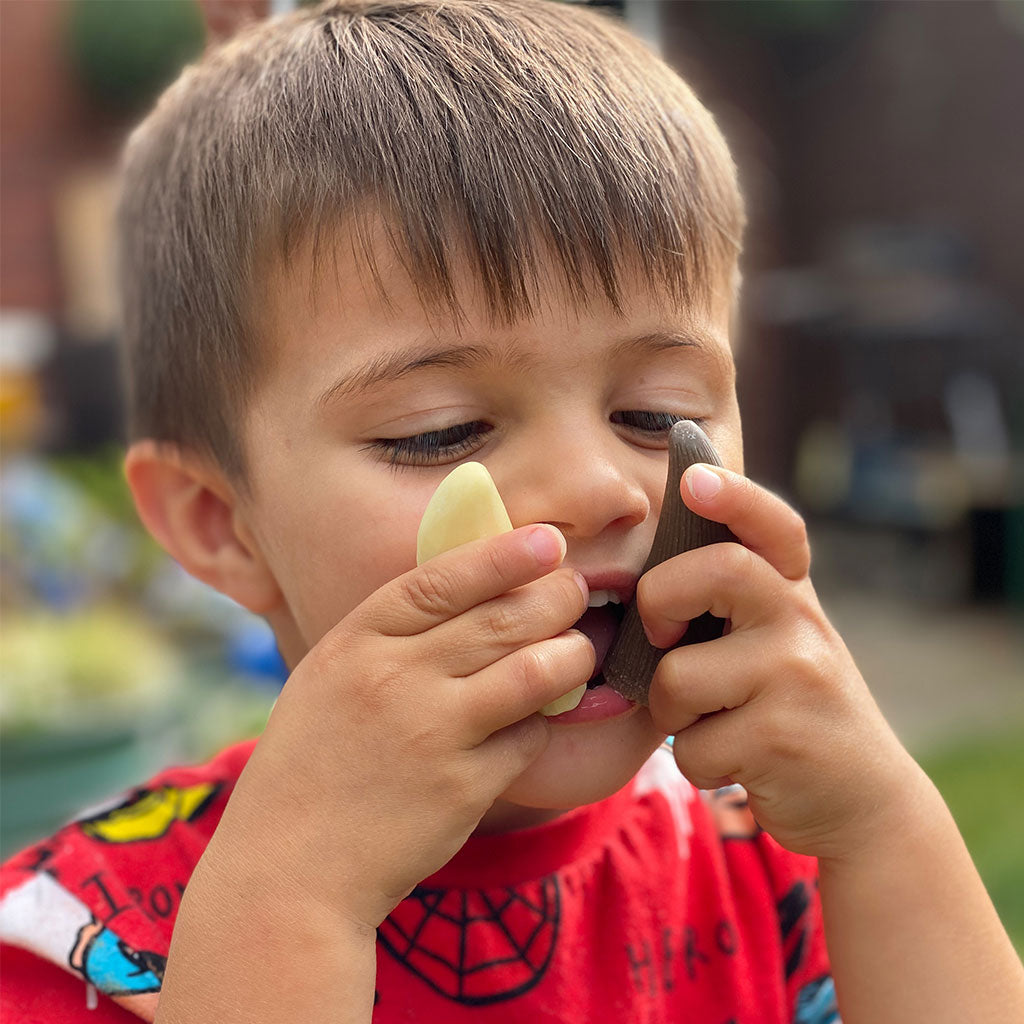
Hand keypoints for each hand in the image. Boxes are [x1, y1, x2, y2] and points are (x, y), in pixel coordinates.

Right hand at [198, 524, 591, 930]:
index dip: (503, 555)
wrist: (288, 871)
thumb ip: (389, 635)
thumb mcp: (328, 677)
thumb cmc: (312, 763)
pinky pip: (528, 738)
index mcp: (357, 643)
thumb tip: (474, 590)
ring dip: (572, 654)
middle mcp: (396, 679)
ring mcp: (433, 734)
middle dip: (556, 597)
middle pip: (502, 619)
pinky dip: (540, 725)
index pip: (443, 579)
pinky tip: (531, 724)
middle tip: (575, 592)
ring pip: (535, 671)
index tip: (548, 540)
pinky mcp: (464, 788)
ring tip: (579, 650)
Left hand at [641, 464, 917, 860]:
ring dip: (672, 713)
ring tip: (710, 722)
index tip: (695, 479)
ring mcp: (797, 677)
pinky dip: (696, 762)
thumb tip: (653, 557)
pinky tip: (735, 762)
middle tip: (661, 639)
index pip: (773, 527)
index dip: (736, 496)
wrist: (863, 801)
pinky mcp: (782, 738)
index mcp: (793, 594)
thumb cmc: (791, 708)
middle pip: (718, 570)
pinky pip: (691, 746)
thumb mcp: (778, 641)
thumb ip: (735, 599)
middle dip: (660, 601)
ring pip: (679, 677)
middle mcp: (802, 623)